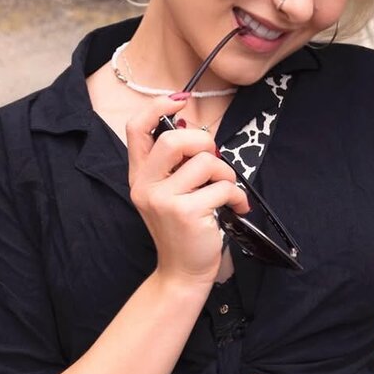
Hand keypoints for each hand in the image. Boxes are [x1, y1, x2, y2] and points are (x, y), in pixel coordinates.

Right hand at [126, 94, 249, 284]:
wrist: (182, 272)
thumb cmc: (182, 229)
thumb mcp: (169, 193)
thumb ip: (175, 165)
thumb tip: (197, 132)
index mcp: (139, 176)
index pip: (136, 129)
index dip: (157, 107)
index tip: (180, 101)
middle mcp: (145, 185)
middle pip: (175, 140)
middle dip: (205, 143)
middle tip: (214, 161)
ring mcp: (163, 200)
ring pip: (205, 163)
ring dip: (226, 174)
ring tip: (227, 191)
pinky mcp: (185, 213)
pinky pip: (222, 187)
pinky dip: (237, 196)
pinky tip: (236, 208)